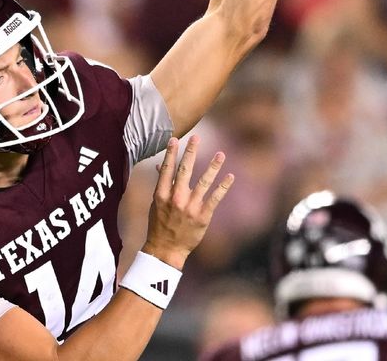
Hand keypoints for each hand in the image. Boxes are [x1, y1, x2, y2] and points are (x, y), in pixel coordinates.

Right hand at [142, 136, 233, 268]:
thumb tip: (160, 165)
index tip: (175, 139)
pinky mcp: (203, 216)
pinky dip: (223, 187)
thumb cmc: (159, 224)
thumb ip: (161, 184)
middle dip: (191, 152)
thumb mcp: (156, 203)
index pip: (167, 169)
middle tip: (196, 137)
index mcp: (161, 194)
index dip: (171, 153)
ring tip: (221, 154)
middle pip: (185, 171)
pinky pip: (215, 198)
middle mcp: (176, 199)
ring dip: (213, 167)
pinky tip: (230, 176)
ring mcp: (190, 207)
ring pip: (204, 182)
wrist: (166, 249)